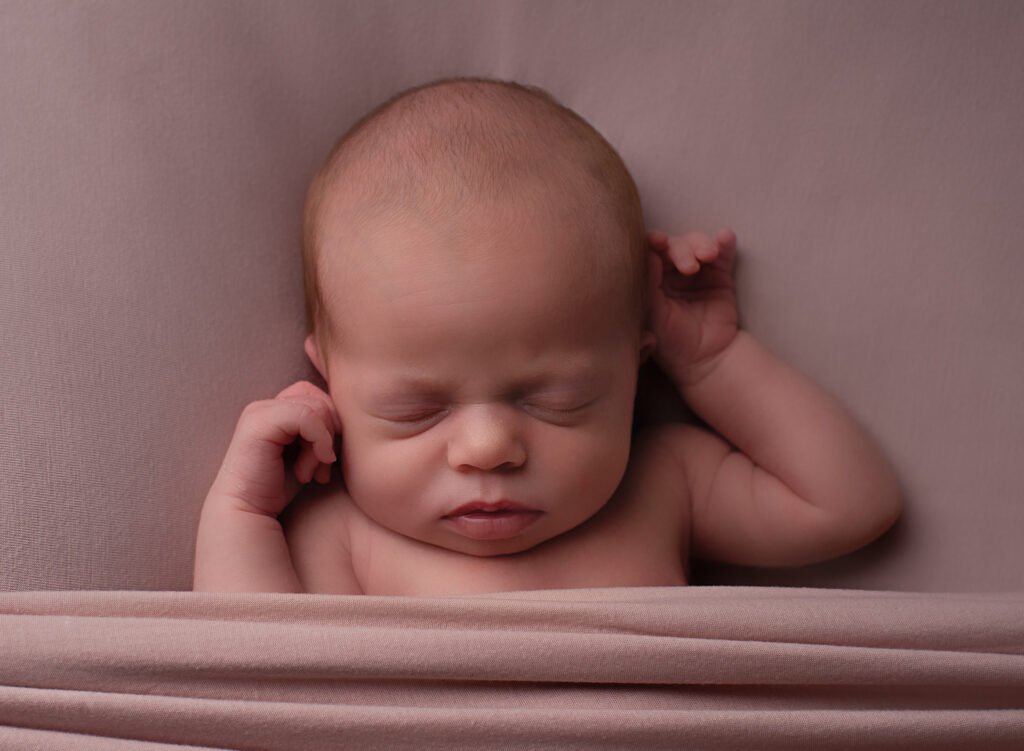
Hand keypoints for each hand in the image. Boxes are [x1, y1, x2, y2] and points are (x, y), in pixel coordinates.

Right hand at [209, 380, 340, 516]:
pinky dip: (317, 442)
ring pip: (316, 408)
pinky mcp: (259, 422)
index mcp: (276, 409)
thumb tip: (346, 419)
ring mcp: (260, 411)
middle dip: (329, 433)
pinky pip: (307, 417)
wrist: (249, 513)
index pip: (318, 397)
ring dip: (321, 443)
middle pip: (319, 399)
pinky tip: (307, 470)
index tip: (327, 459)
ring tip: (310, 472)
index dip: (330, 425)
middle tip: (322, 466)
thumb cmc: (279, 488)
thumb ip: (320, 431)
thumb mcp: (308, 454)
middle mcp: (266, 405)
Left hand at [647, 228, 738, 386]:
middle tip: (689, 267)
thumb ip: (648, 285)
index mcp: (650, 281)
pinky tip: (726, 237)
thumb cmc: (671, 343)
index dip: (654, 242)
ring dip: (701, 243)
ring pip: (696, 244)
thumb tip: (648, 254)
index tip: (660, 243)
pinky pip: (722, 253)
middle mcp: (671, 273)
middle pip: (674, 244)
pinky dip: (724, 242)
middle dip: (681, 249)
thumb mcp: (653, 316)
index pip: (649, 252)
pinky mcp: (720, 276)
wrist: (705, 361)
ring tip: (708, 256)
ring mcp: (697, 273)